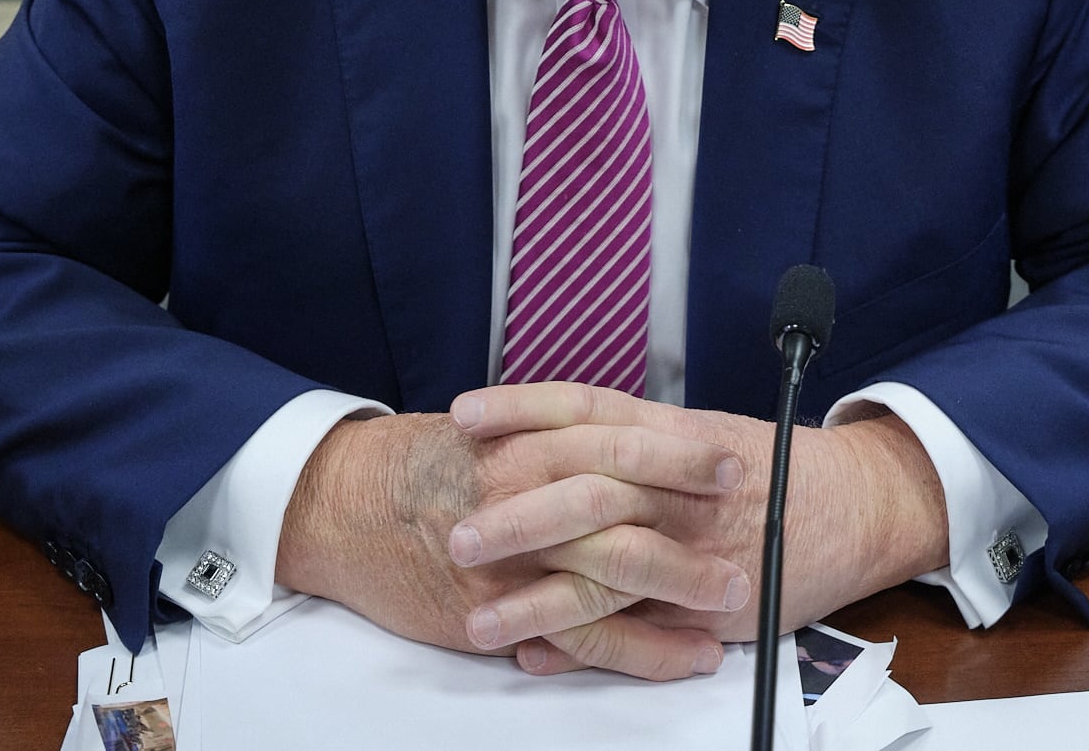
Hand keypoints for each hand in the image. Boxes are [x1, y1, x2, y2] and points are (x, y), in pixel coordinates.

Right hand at [276, 395, 750, 681]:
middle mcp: (523, 491)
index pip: (615, 436)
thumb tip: (614, 438)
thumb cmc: (413, 466)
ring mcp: (512, 555)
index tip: (725, 454)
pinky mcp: (498, 611)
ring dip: (681, 582)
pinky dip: (639, 649)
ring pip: (613, 569)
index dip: (674, 449)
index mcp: (524, 441)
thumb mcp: (486, 434)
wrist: (338, 505)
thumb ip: (548, 438)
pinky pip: (582, 636)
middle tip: (749, 513)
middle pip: (624, 497)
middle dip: (690, 508)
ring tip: (734, 592)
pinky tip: (682, 654)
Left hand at [441, 385, 948, 678]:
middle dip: (516, 516)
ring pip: (601, 572)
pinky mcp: (705, 606)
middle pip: (583, 491)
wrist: (855, 505)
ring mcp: (689, 548)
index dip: (519, 409)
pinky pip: (636, 630)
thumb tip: (554, 439)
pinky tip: (537, 654)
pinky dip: (583, 646)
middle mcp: (675, 485)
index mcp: (671, 432)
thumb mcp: (702, 431)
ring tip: (475, 619)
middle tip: (456, 534)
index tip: (462, 415)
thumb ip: (635, 436)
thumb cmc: (776, 466)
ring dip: (534, 599)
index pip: (583, 408)